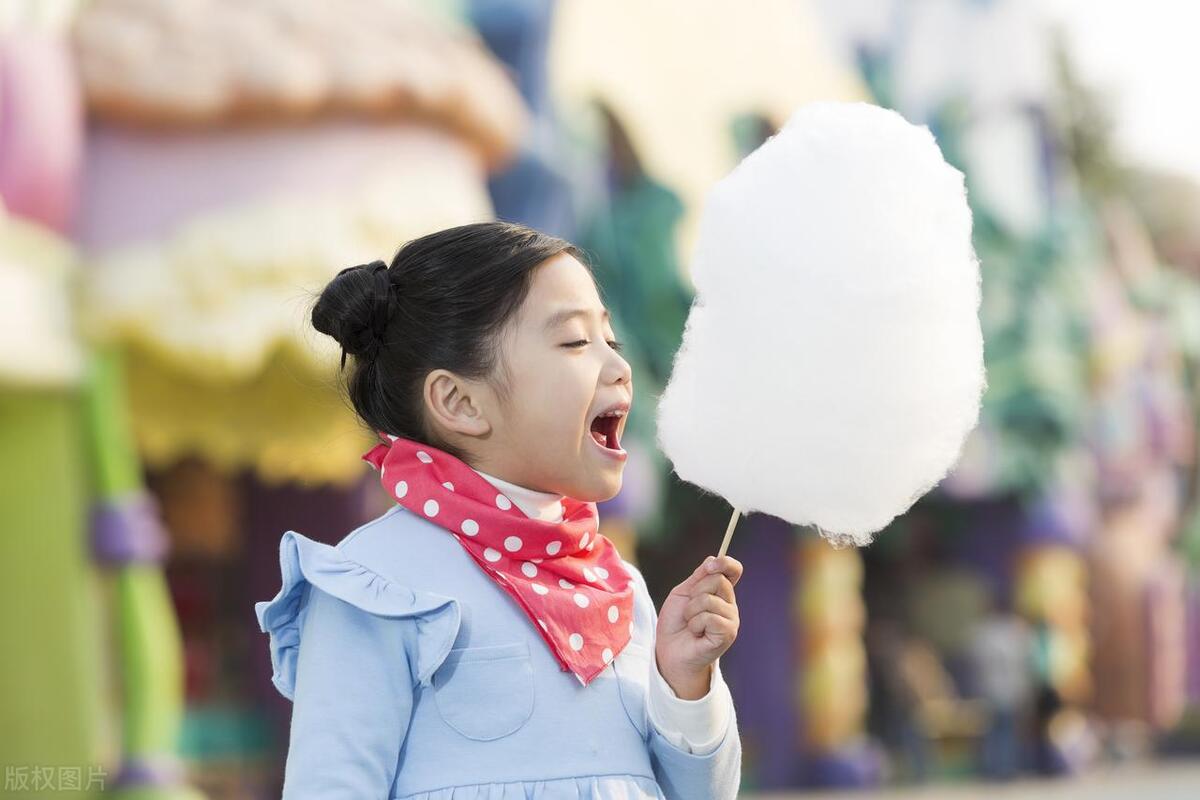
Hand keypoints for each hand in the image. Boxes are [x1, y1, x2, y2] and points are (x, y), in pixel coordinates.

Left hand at [654, 554, 742, 699]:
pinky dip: (695, 623)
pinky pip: (709, 617)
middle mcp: (730, 604)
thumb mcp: (683, 593)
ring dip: (691, 611)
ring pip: (709, 599)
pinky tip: (696, 633)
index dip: (725, 563)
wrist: (669, 650)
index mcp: (720, 592)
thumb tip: (713, 559)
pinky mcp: (728, 633)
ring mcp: (731, 619)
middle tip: (689, 609)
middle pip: (718, 579)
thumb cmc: (675, 623)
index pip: (733, 570)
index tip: (710, 566)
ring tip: (691, 624)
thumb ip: (699, 577)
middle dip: (695, 592)